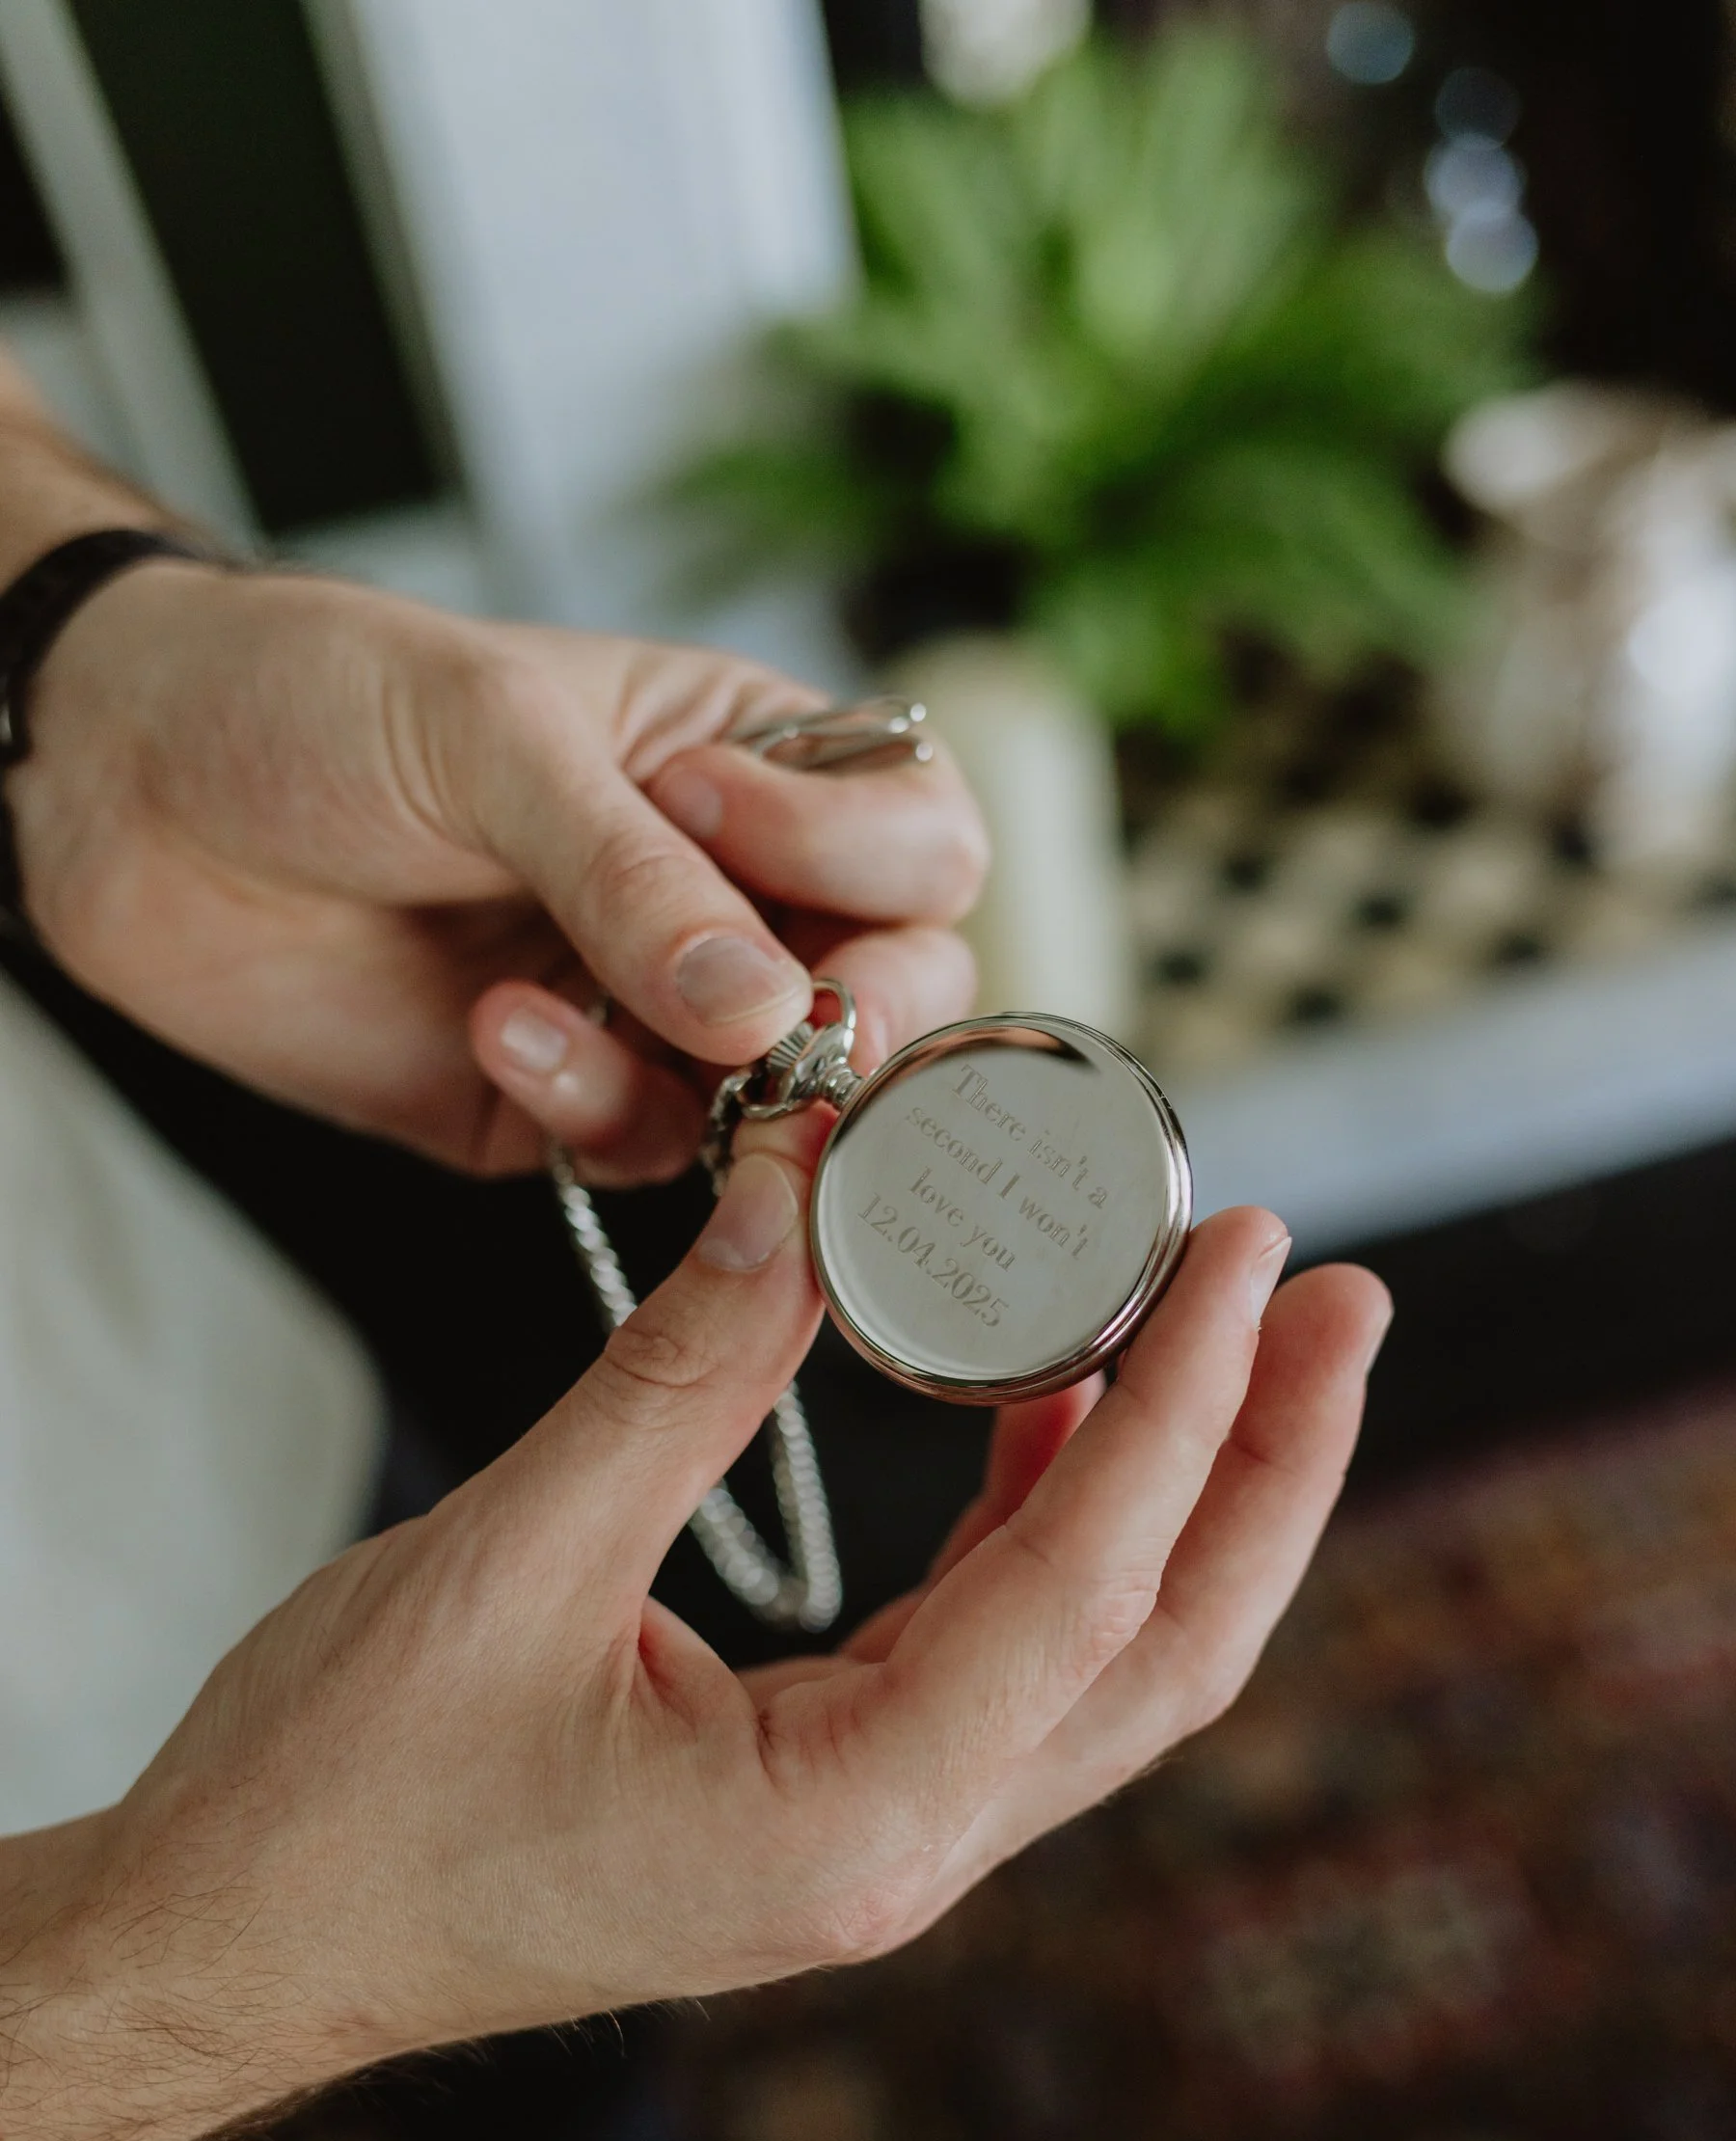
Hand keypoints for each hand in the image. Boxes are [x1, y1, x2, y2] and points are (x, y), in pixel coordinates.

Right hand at [3, 1126, 1388, 2140]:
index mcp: (841, 1819)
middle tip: (1336, 1295)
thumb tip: (810, 1186)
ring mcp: (877, 1842)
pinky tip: (1040, 1409)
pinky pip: (1000, 1660)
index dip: (1188, 1408)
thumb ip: (684, 1372)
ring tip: (1226, 1327)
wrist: (243, 1942)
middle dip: (1269, 1466)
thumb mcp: (511, 1555)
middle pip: (1164, 1650)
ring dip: (1180, 1493)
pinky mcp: (835, 1805)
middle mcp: (898, 1852)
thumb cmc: (340, 1796)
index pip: (1084, 1587)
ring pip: (1101, 1662)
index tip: (1251, 1257)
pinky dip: (1048, 1526)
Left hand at [10, 561, 984, 1174]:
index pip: (918, 837)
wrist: (130, 790)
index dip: (872, 864)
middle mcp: (727, 895)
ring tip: (548, 1006)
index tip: (737, 839)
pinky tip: (492, 1032)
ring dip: (689, 1079)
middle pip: (894, 987)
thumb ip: (639, 876)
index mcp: (750, 763)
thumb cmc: (313, 696)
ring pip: (781, 1098)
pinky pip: (644, 1148)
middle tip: (777, 1032)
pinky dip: (583, 1107)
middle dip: (848, 1022)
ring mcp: (652, 1010)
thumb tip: (771, 1007)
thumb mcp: (492, 738)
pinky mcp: (566, 1104)